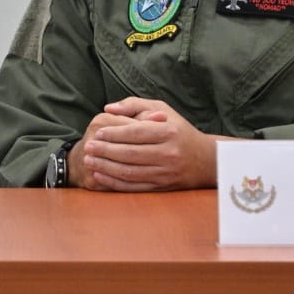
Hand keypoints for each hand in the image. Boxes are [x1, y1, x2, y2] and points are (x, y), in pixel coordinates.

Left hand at [69, 97, 217, 191]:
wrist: (206, 160)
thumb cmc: (179, 131)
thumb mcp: (162, 110)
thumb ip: (135, 105)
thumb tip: (109, 108)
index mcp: (169, 132)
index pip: (136, 132)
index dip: (114, 134)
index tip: (98, 133)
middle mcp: (169, 153)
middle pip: (130, 153)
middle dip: (105, 151)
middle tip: (87, 147)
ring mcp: (166, 172)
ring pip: (130, 171)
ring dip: (106, 167)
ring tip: (89, 161)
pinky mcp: (163, 187)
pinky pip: (135, 187)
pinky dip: (115, 182)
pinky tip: (100, 175)